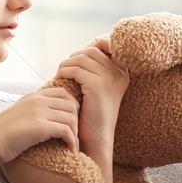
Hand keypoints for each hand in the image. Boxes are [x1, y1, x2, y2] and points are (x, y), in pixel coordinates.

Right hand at [0, 88, 79, 162]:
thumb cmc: (2, 133)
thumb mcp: (19, 114)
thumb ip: (33, 111)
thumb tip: (48, 119)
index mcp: (33, 96)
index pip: (63, 93)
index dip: (72, 106)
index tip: (73, 121)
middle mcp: (37, 100)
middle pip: (71, 104)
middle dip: (78, 120)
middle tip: (76, 134)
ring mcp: (39, 112)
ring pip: (71, 117)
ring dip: (76, 132)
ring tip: (73, 143)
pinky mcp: (40, 126)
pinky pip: (66, 130)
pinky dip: (72, 141)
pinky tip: (70, 149)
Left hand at [56, 36, 129, 154]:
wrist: (98, 137)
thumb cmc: (94, 113)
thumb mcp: (99, 88)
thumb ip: (95, 70)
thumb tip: (80, 52)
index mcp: (122, 71)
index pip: (105, 45)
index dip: (88, 48)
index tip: (76, 61)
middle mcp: (119, 72)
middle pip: (90, 50)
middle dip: (73, 58)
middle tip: (63, 70)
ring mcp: (110, 77)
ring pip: (81, 58)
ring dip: (66, 65)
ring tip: (60, 75)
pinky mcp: (97, 85)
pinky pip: (75, 69)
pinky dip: (64, 73)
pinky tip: (59, 81)